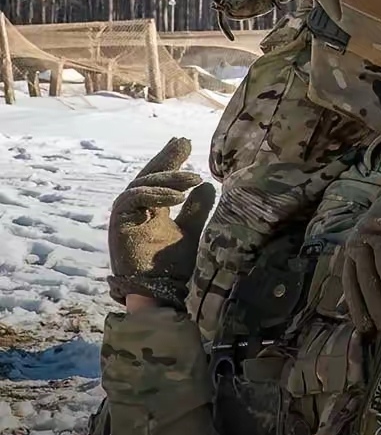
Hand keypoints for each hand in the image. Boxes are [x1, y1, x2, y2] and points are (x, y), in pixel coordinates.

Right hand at [108, 138, 216, 308]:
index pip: (160, 179)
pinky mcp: (119, 223)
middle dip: (166, 158)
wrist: (160, 292)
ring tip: (193, 179)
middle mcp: (137, 210)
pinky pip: (133, 197)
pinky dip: (155, 193)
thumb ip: (197, 209)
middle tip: (183, 143)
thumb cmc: (174, 267)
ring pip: (142, 183)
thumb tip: (207, 184)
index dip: (171, 160)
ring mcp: (126, 216)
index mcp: (153, 210)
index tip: (184, 142)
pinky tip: (178, 197)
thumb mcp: (190, 231)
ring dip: (168, 178)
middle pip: (148, 175)